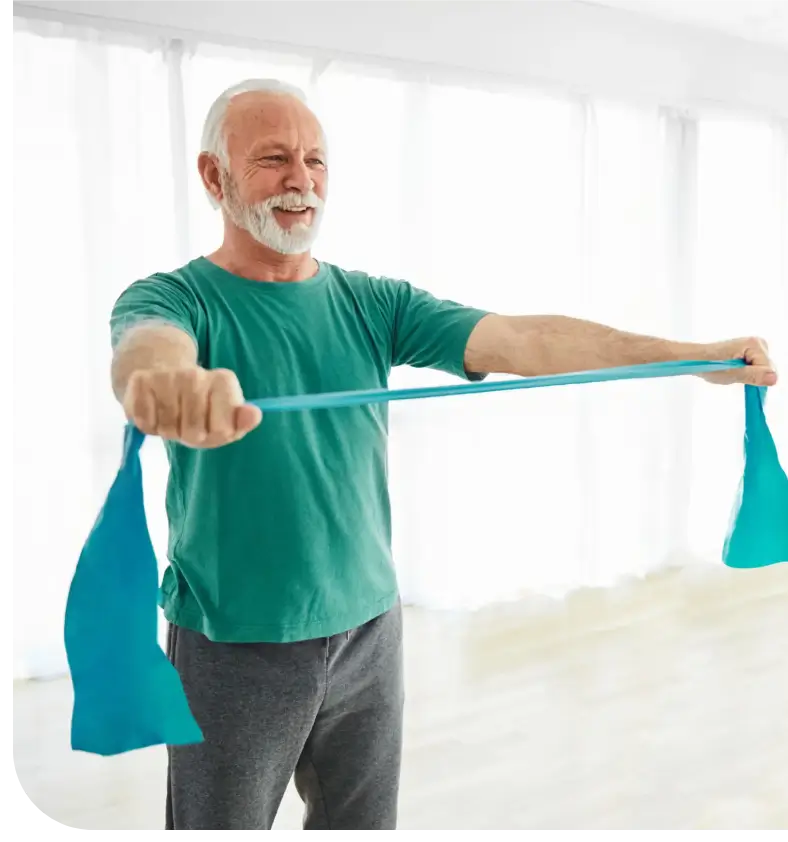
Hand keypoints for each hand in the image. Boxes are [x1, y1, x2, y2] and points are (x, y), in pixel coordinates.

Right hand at [123, 366, 262, 447]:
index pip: (222, 429)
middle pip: (193, 431)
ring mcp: (168, 375)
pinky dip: (149, 425)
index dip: (214, 435)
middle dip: (190, 435)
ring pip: (168, 427)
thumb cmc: (200, 408)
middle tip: (189, 424)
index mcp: (224, 381)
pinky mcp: (141, 380)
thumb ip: (241, 421)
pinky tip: (154, 412)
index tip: (212, 425)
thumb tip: (254, 415)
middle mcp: (196, 374)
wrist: (163, 377)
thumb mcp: (225, 420)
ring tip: (172, 417)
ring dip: (169, 430)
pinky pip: (145, 422)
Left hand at [700, 337, 776, 386]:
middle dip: (752, 376)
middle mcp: (758, 342)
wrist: (695, 359)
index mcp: (754, 344)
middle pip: (767, 368)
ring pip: (762, 370)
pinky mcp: (750, 352)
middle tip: (734, 374)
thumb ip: (753, 376)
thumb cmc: (709, 364)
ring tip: (732, 372)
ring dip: (749, 375)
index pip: (768, 369)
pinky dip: (746, 373)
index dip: (754, 378)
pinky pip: (756, 368)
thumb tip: (773, 378)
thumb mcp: (732, 373)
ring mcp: (754, 347)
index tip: (737, 376)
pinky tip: (735, 370)